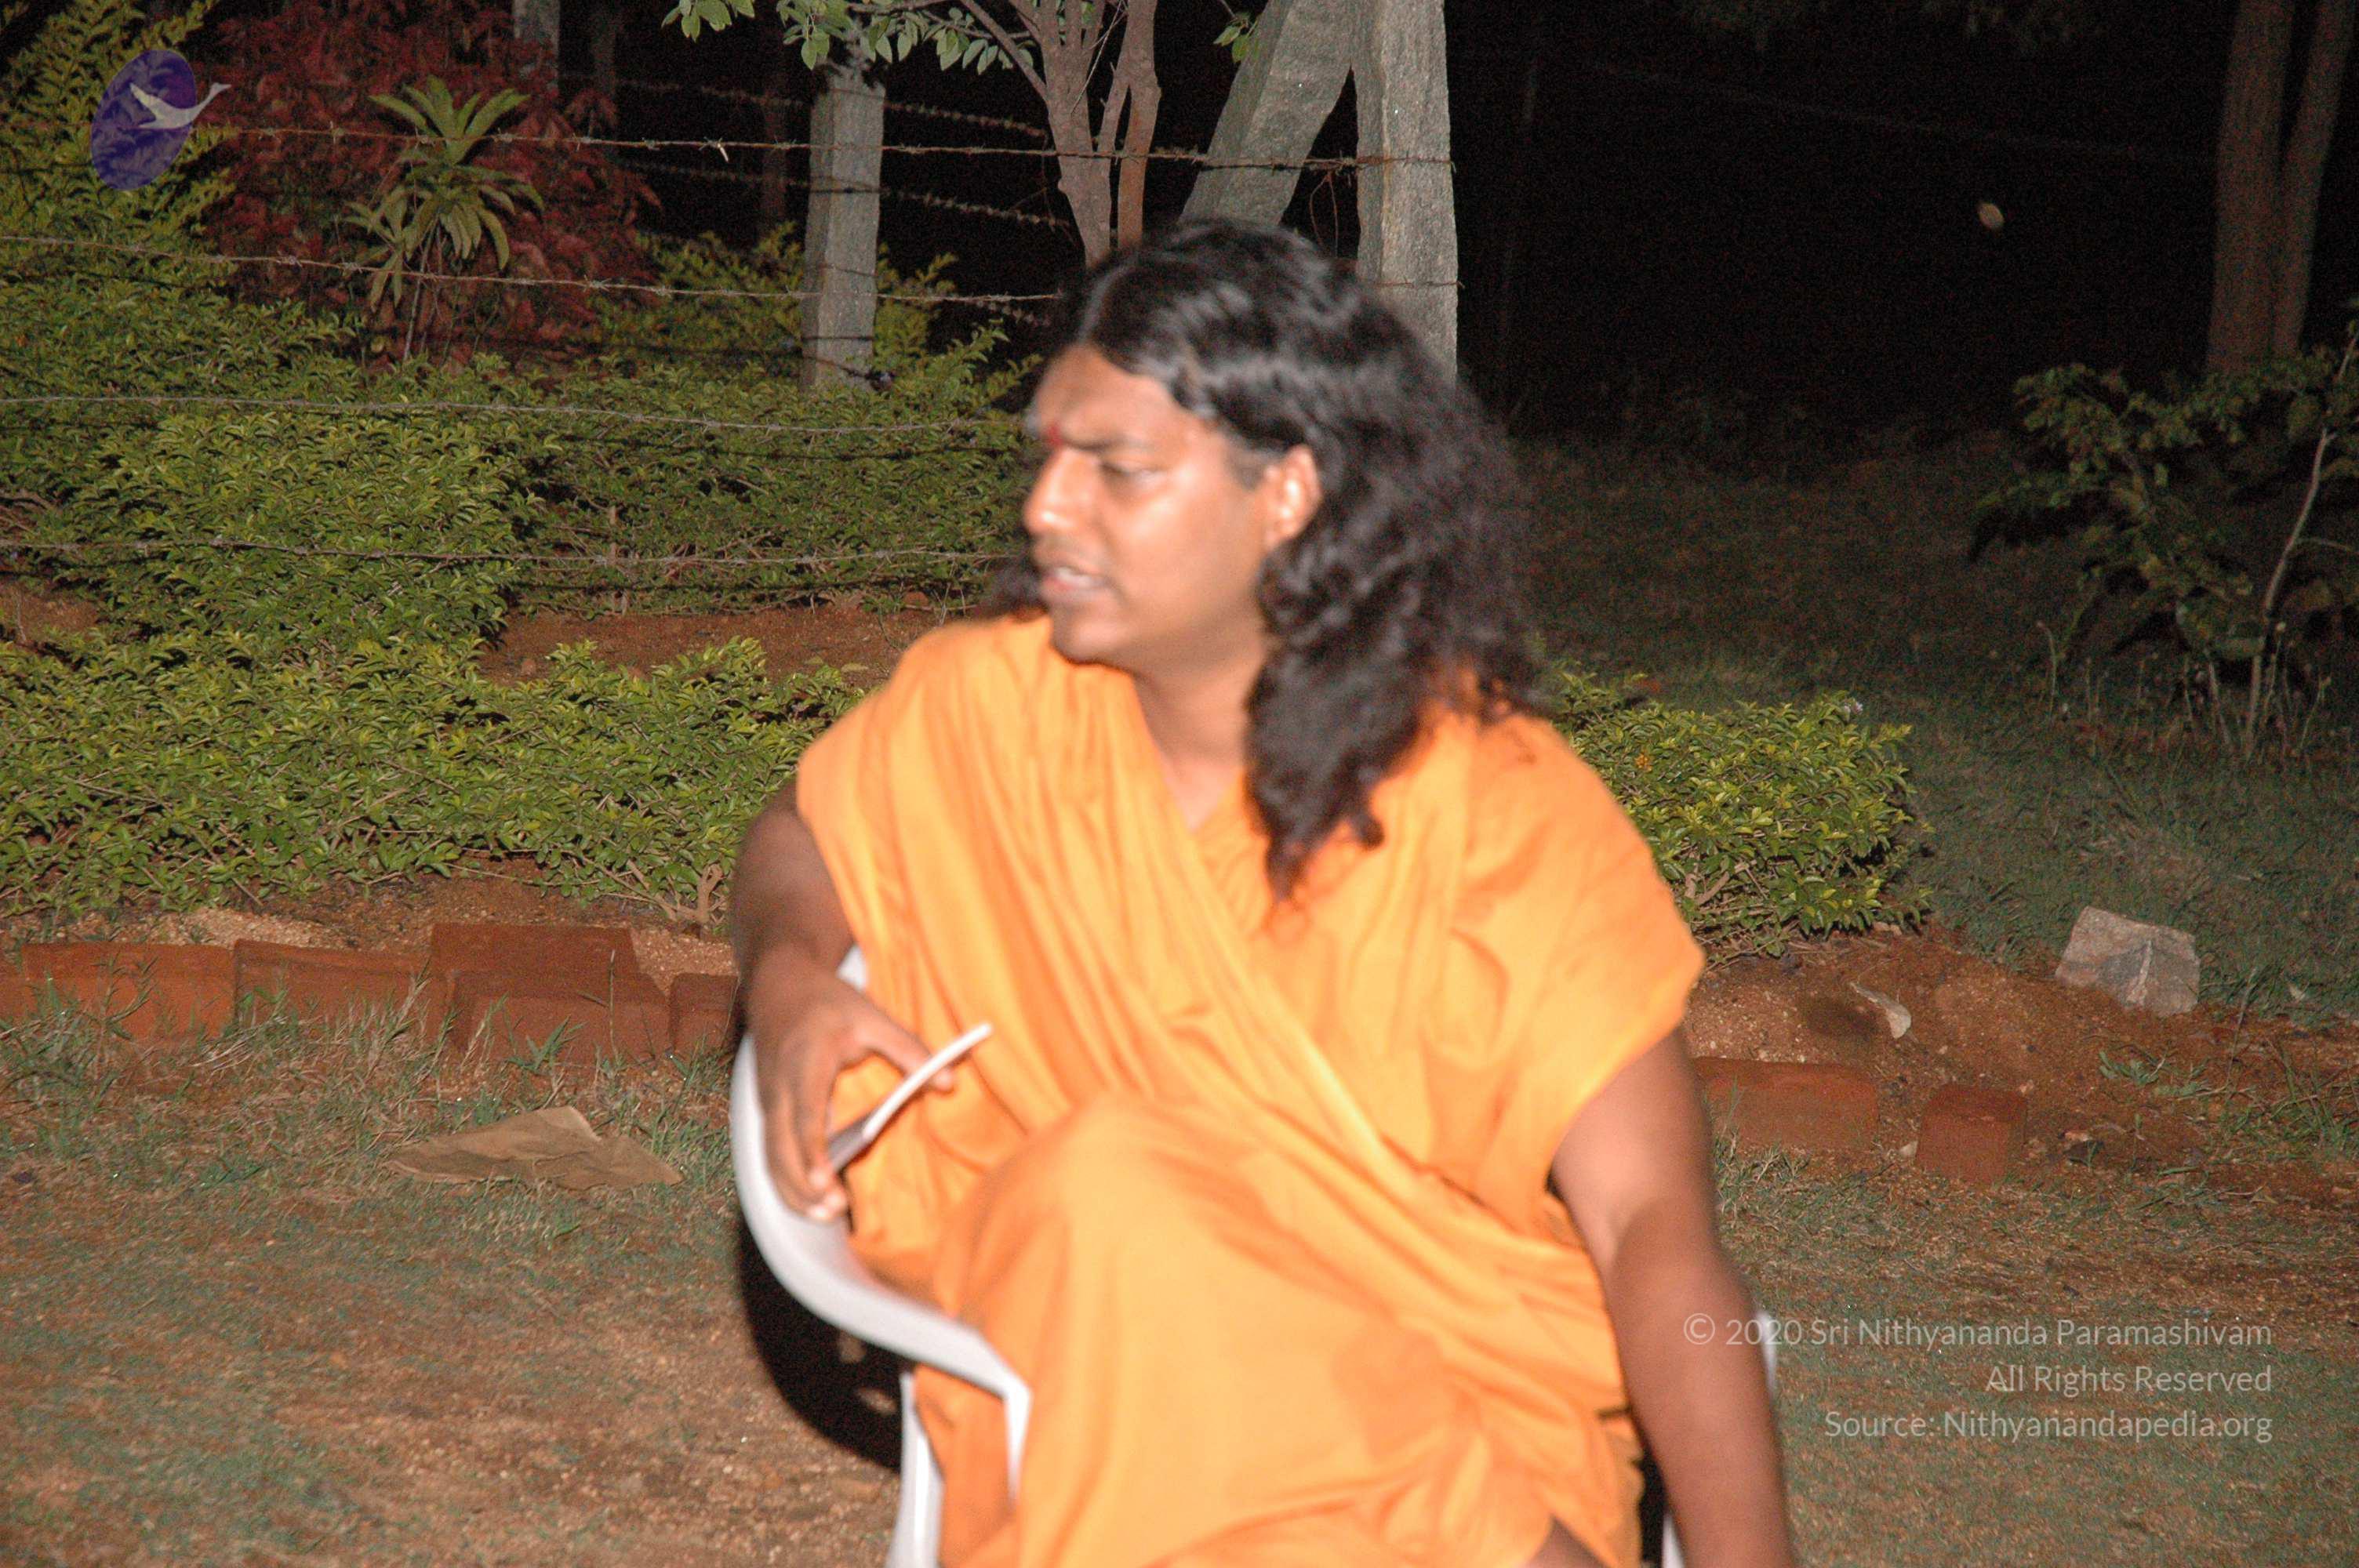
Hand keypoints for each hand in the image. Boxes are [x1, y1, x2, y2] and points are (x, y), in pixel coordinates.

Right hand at [741, 949, 938, 1221]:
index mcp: (805, 1063)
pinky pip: (770, 1153)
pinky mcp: (766, 1111)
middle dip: (803, 1184)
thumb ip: (909, 1049)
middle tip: (834, 1212)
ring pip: (771, 1157)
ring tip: (825, 1216)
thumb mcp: (872, 1016)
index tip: (825, 1181)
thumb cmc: (828, 1002)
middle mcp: (779, 1088)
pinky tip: (810, 1202)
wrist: (778, 986)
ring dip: (792, 1190)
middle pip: (782, 1147)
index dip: (813, 1152)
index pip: (806, 1117)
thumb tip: (949, 1082)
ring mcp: (767, 1102)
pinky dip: (785, 1181)